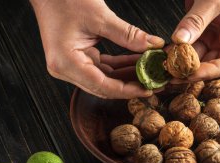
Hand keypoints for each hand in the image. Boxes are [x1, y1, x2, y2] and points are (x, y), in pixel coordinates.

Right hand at [30, 0, 164, 98]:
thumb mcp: (100, 16)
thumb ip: (129, 35)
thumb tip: (154, 45)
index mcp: (66, 63)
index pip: (102, 86)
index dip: (127, 90)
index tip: (148, 89)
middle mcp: (66, 69)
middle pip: (104, 86)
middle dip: (131, 85)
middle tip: (154, 83)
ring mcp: (71, 65)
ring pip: (106, 79)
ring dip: (128, 75)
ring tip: (150, 73)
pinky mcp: (78, 59)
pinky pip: (103, 67)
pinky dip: (120, 66)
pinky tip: (138, 62)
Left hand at [171, 0, 219, 82]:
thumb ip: (197, 20)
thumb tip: (180, 41)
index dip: (209, 72)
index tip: (189, 74)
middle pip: (211, 63)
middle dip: (191, 70)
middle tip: (171, 75)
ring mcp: (214, 34)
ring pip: (197, 56)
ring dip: (181, 62)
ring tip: (164, 67)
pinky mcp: (200, 29)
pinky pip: (189, 44)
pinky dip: (177, 50)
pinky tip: (165, 55)